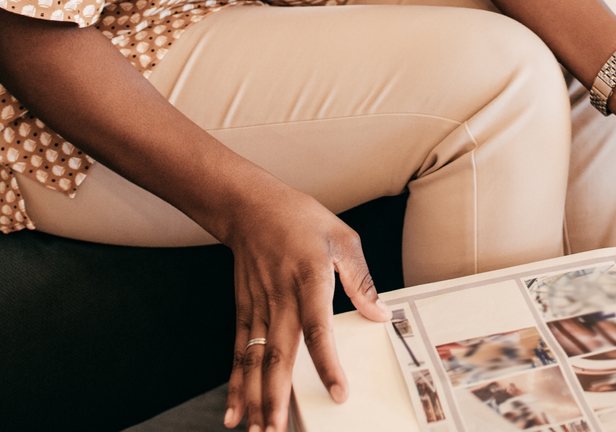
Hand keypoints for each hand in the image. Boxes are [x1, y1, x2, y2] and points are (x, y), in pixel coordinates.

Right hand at [217, 178, 389, 431]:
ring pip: (255, 361)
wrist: (250, 206)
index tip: (338, 392)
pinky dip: (235, 385)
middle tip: (280, 430)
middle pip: (279, 355)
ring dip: (255, 399)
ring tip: (259, 430)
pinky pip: (239, 353)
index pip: (319, 329)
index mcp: (310, 280)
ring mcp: (258, 307)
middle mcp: (281, 298)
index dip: (327, 363)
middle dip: (278, 397)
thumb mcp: (343, 239)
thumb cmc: (301, 219)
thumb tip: (381, 314)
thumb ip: (361, 281)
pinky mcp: (244, 311)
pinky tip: (234, 412)